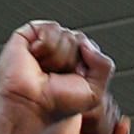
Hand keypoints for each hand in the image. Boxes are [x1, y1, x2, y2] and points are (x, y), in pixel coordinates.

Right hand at [0, 21, 116, 133]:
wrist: (31, 105)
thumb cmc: (58, 104)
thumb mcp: (95, 92)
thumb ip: (104, 65)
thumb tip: (85, 43)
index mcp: (76, 64)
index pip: (91, 48)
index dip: (87, 65)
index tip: (75, 80)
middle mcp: (61, 52)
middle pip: (80, 39)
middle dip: (72, 60)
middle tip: (57, 77)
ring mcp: (45, 42)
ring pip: (66, 34)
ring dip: (58, 57)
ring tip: (45, 70)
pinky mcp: (29, 34)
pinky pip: (51, 28)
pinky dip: (46, 45)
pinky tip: (36, 56)